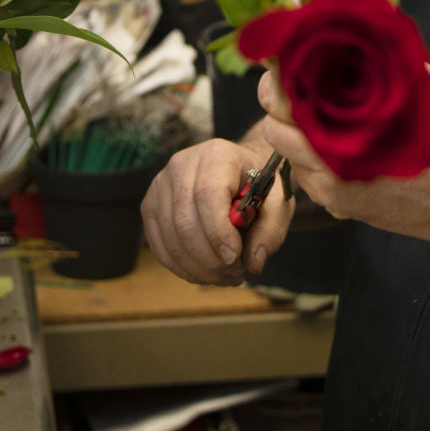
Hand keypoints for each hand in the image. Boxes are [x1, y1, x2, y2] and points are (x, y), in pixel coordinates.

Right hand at [142, 136, 294, 285]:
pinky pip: (159, 245)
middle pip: (184, 220)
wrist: (240, 172)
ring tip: (223, 275)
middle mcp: (182, 164)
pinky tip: (204, 272)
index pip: (208, 195)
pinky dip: (181, 267)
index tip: (234, 258)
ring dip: (197, 267)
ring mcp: (161, 185)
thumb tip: (253, 262)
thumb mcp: (278, 204)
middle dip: (209, 257)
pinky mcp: (151, 205)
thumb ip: (270, 231)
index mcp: (216, 154)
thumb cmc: (259, 186)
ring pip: (170, 236)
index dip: (218, 232)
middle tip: (234, 273)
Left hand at [256, 64, 429, 245]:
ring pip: (286, 152)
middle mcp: (331, 161)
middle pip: (273, 124)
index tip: (284, 54)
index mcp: (347, 124)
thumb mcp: (415, 84)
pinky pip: (308, 176)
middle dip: (280, 100)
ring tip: (321, 111)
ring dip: (294, 131)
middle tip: (299, 80)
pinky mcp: (340, 206)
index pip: (282, 92)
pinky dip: (313, 157)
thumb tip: (332, 33)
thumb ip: (369, 62)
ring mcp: (332, 189)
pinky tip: (341, 143)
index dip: (279, 70)